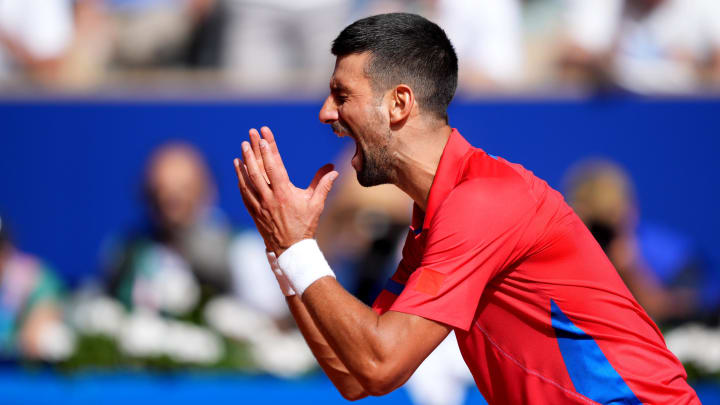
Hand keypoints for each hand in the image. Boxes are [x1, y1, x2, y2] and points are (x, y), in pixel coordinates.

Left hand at [233, 127, 338, 255]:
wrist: (290, 248)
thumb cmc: (305, 225)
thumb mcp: (316, 204)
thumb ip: (323, 184)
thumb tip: (333, 169)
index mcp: (284, 193)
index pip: (274, 165)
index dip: (269, 148)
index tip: (264, 134)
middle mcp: (269, 197)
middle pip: (258, 169)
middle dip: (254, 149)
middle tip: (251, 133)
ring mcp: (259, 204)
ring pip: (248, 179)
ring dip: (245, 161)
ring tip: (243, 146)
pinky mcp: (254, 211)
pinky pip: (244, 191)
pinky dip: (241, 178)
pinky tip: (239, 168)